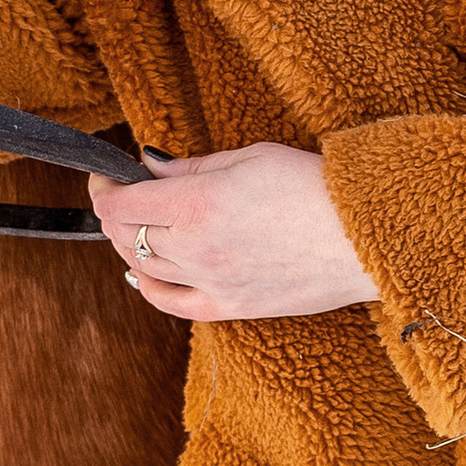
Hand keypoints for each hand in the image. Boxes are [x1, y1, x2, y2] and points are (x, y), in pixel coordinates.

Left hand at [91, 143, 378, 324]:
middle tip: (122, 192)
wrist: (362, 236)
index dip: (103, 186)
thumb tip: (150, 165)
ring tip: (137, 224)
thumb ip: (192, 166)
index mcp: (198, 204)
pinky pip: (173, 304)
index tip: (106, 172)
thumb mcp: (249, 157)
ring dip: (130, 243)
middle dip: (115, 210)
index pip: (121, 203)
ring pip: (144, 268)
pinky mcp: (233, 307)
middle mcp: (197, 248)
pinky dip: (149, 288)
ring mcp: (213, 283)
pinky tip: (142, 274)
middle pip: (127, 235)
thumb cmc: (314, 187)